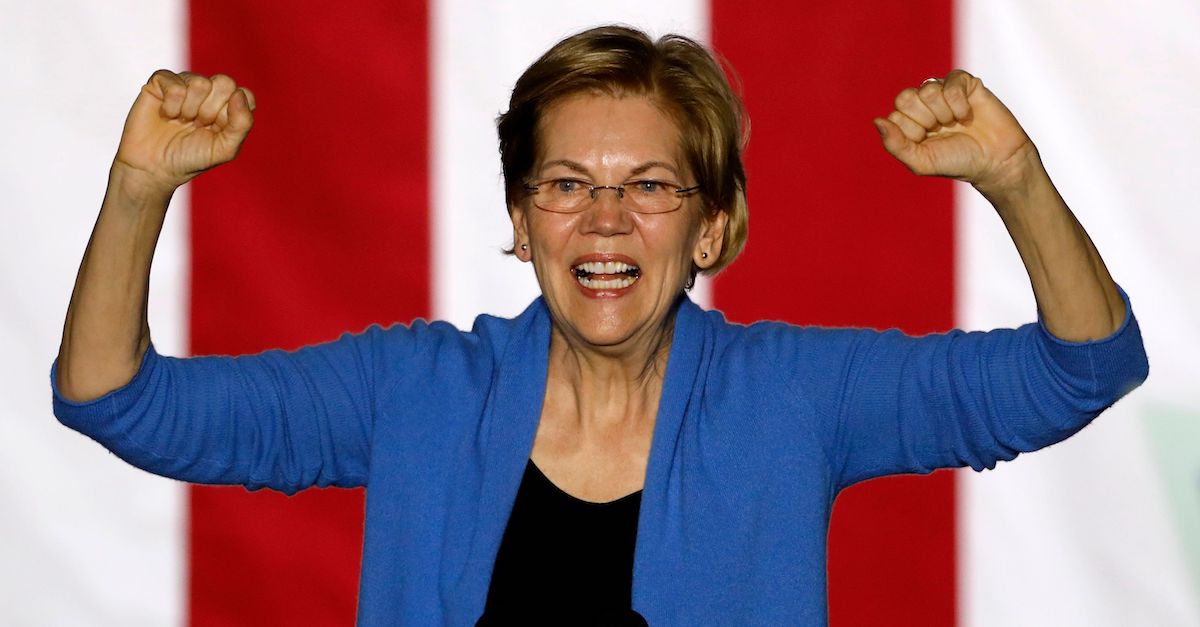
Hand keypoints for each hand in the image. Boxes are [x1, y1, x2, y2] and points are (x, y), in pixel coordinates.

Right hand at [114, 70, 254, 193]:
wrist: (155, 167)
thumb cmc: (192, 158)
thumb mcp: (225, 149)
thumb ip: (242, 123)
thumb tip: (239, 93)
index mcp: (228, 106)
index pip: (245, 94)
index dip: (232, 113)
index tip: (218, 129)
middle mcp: (209, 91)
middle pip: (225, 83)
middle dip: (211, 111)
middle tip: (198, 125)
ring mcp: (185, 84)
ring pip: (200, 82)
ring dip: (190, 110)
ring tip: (182, 122)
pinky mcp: (161, 82)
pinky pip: (174, 84)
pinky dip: (171, 106)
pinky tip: (166, 116)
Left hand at [874, 70, 1038, 195]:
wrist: (994, 161)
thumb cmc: (956, 162)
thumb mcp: (921, 161)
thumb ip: (895, 144)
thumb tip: (877, 121)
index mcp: (909, 121)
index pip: (895, 115)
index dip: (913, 131)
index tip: (929, 141)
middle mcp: (923, 104)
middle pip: (905, 98)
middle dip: (925, 120)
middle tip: (941, 130)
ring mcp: (943, 91)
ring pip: (928, 89)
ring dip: (943, 113)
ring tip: (955, 123)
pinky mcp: (965, 83)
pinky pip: (952, 82)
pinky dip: (959, 103)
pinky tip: (968, 115)